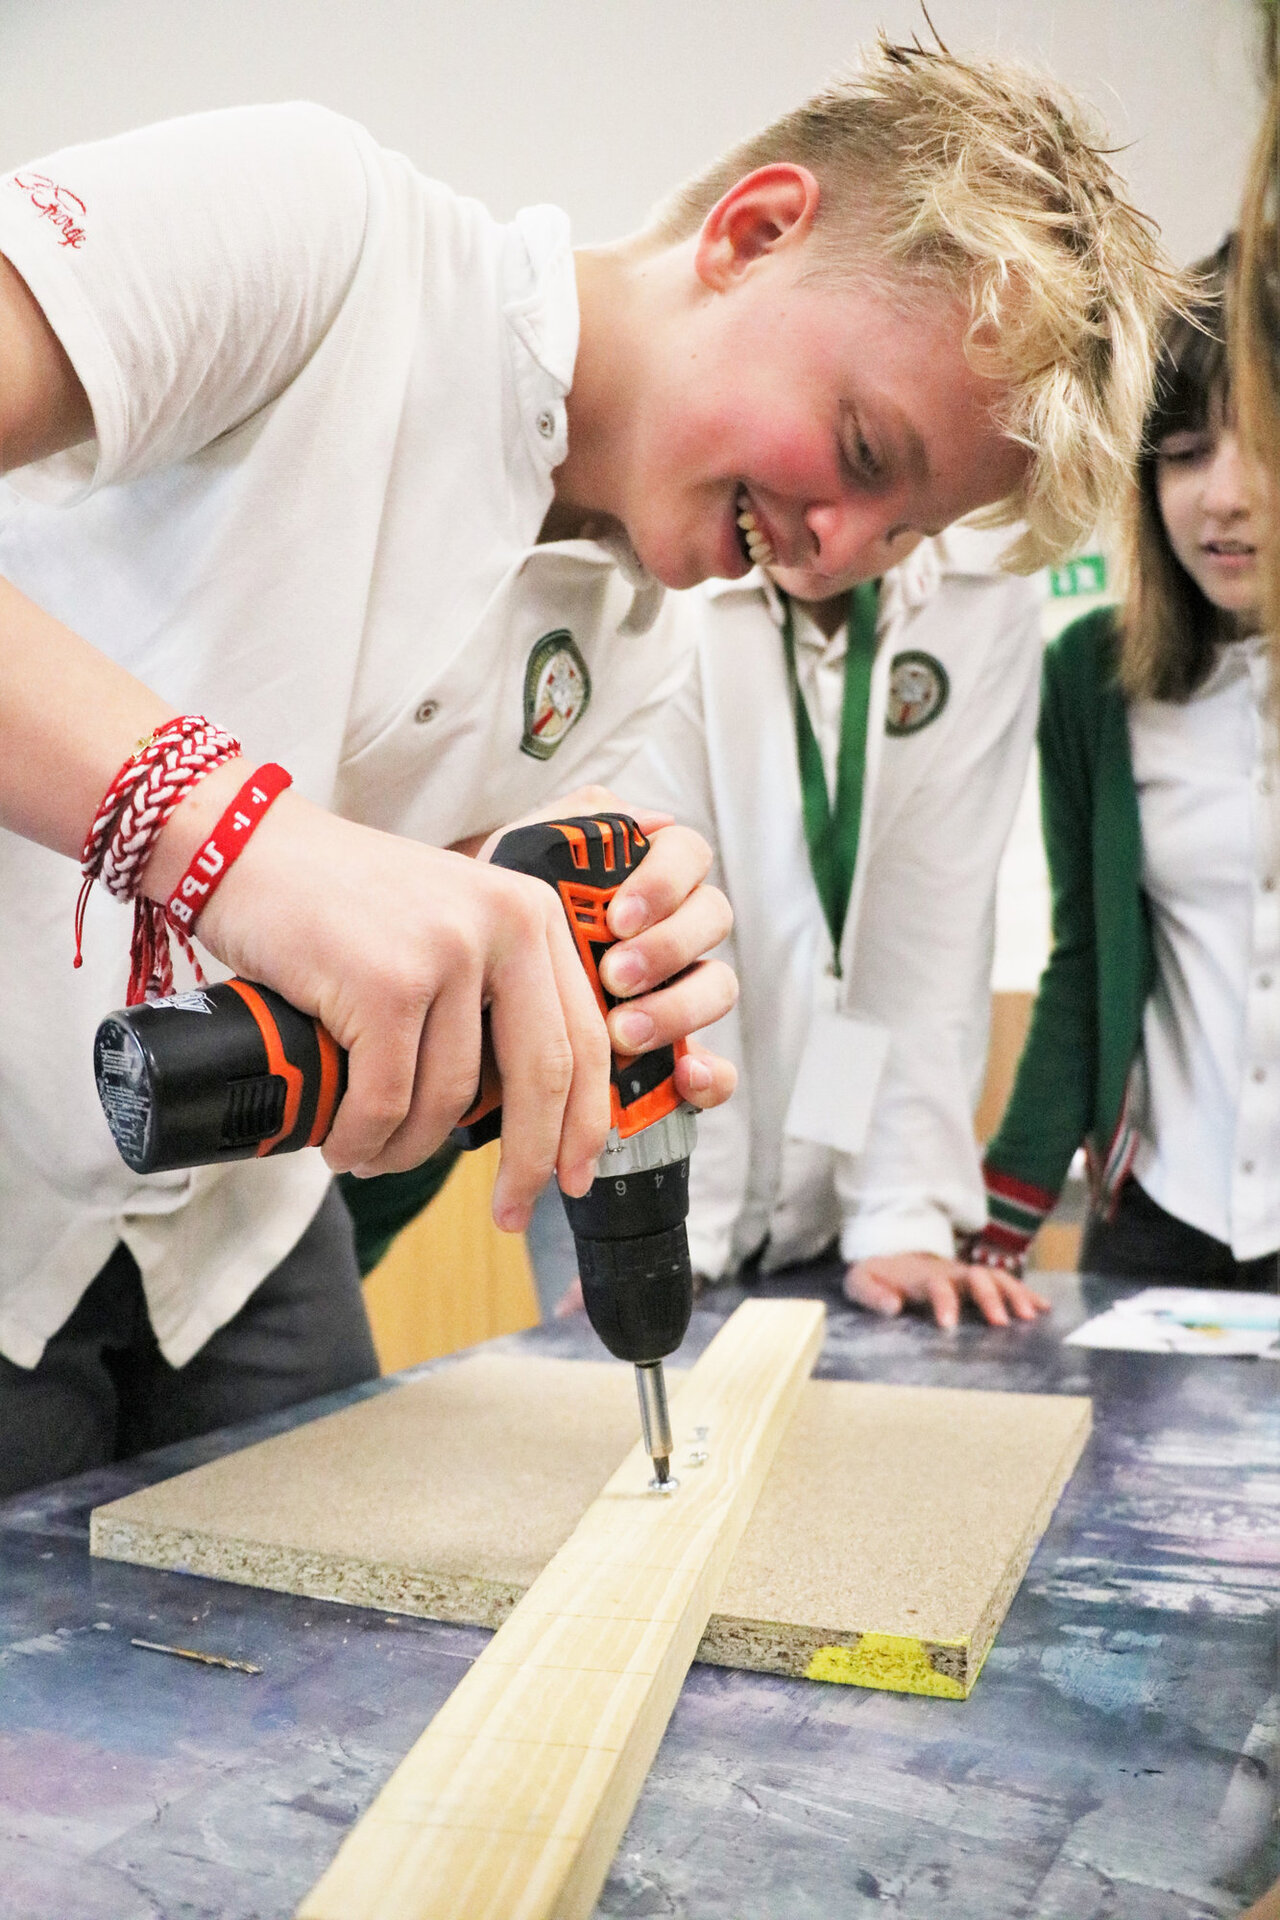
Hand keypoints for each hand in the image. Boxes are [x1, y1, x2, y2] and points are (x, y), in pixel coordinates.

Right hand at [168, 785, 611, 1228]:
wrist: (245, 847)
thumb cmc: (338, 897)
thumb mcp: (447, 921)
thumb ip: (494, 987)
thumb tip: (522, 1104)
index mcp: (531, 914)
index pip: (585, 1037)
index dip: (586, 1121)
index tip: (576, 1177)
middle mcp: (504, 925)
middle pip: (539, 1078)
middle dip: (529, 1162)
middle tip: (510, 1214)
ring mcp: (445, 952)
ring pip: (450, 1100)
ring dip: (409, 1151)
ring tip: (374, 1156)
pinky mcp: (384, 984)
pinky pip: (386, 1100)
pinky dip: (362, 1140)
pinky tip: (342, 1147)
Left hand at [478, 785, 737, 1112]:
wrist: (463, 1000)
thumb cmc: (497, 926)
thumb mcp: (515, 865)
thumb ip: (564, 826)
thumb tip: (639, 812)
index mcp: (646, 876)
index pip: (687, 854)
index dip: (664, 882)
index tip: (617, 916)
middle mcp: (675, 929)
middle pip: (712, 917)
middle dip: (668, 947)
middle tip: (615, 975)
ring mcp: (682, 992)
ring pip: (720, 986)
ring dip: (681, 1008)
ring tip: (624, 1031)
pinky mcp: (679, 1055)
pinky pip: (719, 1069)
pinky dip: (711, 1076)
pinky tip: (683, 1077)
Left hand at [843, 1250, 1051, 1329]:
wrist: (889, 1255)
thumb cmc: (876, 1275)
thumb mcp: (860, 1282)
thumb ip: (871, 1294)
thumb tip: (893, 1307)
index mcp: (922, 1276)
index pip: (937, 1286)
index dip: (944, 1302)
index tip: (948, 1326)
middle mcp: (949, 1272)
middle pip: (976, 1277)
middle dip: (990, 1298)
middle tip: (1002, 1324)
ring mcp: (965, 1274)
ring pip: (996, 1277)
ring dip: (1015, 1294)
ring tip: (1031, 1316)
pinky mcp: (976, 1281)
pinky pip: (1004, 1282)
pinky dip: (1025, 1292)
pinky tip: (1043, 1308)